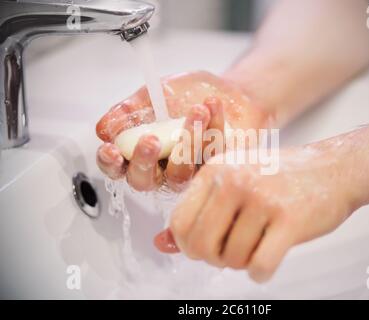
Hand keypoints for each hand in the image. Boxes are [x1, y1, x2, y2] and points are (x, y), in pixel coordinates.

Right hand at [96, 71, 269, 190]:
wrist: (223, 90)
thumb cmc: (184, 96)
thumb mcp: (152, 95)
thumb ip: (128, 111)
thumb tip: (103, 129)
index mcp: (141, 153)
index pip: (118, 167)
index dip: (110, 163)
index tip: (111, 149)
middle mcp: (162, 169)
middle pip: (145, 181)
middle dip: (144, 162)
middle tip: (151, 140)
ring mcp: (189, 173)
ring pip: (181, 173)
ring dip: (187, 141)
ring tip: (196, 109)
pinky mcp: (217, 169)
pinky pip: (212, 155)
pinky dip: (213, 127)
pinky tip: (212, 104)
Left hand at [155, 145, 355, 281]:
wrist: (334, 168)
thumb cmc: (282, 177)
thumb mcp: (235, 182)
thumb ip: (198, 212)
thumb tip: (161, 244)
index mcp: (216, 170)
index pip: (179, 222)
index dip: (189, 244)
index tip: (207, 246)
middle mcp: (235, 181)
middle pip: (200, 245)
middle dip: (214, 258)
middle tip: (231, 252)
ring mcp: (262, 199)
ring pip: (232, 259)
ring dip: (242, 263)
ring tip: (256, 246)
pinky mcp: (289, 219)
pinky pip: (260, 265)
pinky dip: (261, 273)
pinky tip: (267, 261)